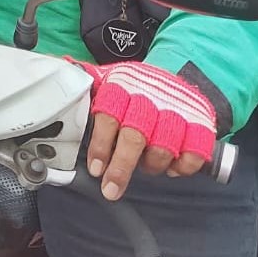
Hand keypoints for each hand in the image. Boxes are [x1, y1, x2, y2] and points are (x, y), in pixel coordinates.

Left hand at [72, 59, 215, 200]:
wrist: (180, 73)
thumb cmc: (136, 84)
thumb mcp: (110, 77)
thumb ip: (88, 80)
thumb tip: (57, 67)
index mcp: (122, 87)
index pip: (108, 116)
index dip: (101, 145)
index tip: (95, 168)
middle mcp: (150, 99)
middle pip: (135, 137)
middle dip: (121, 167)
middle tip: (111, 189)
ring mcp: (177, 112)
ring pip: (163, 148)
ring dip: (151, 166)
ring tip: (144, 167)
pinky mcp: (200, 125)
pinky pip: (194, 154)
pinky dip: (182, 167)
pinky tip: (170, 167)